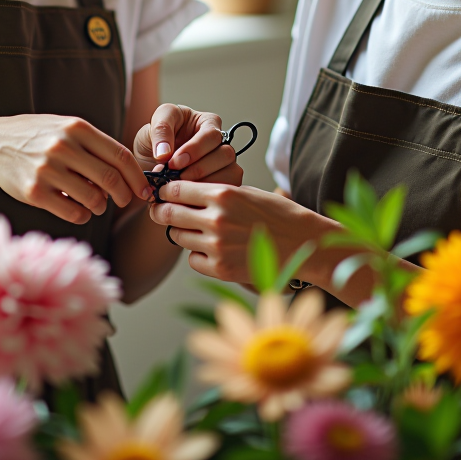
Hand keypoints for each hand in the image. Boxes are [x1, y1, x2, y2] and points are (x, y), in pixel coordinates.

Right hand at [0, 114, 151, 224]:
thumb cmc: (38, 137)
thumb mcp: (66, 128)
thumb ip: (95, 145)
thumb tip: (129, 173)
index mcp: (77, 128)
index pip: (120, 155)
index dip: (137, 176)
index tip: (144, 189)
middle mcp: (63, 147)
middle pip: (110, 179)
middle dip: (124, 195)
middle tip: (125, 200)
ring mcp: (47, 170)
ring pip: (93, 198)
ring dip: (101, 206)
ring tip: (97, 202)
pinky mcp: (34, 192)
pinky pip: (72, 212)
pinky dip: (82, 215)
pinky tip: (79, 209)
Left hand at [134, 104, 242, 185]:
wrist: (149, 164)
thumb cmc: (155, 140)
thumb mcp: (153, 126)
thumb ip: (160, 131)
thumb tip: (165, 153)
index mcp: (208, 123)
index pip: (211, 135)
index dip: (194, 150)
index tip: (174, 162)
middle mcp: (221, 143)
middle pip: (225, 154)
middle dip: (200, 168)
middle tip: (177, 177)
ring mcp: (224, 164)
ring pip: (230, 172)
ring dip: (205, 183)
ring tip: (182, 189)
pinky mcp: (224, 182)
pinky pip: (227, 189)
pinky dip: (208, 195)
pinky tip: (189, 198)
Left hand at [148, 180, 329, 283]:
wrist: (301, 243)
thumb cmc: (275, 214)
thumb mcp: (244, 192)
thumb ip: (213, 192)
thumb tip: (181, 193)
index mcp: (223, 194)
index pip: (176, 190)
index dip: (164, 191)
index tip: (160, 193)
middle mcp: (216, 219)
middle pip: (170, 214)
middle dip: (161, 211)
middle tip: (159, 210)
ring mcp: (217, 246)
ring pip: (178, 237)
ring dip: (182, 232)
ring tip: (196, 229)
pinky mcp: (221, 269)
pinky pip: (193, 259)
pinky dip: (197, 254)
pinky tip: (212, 248)